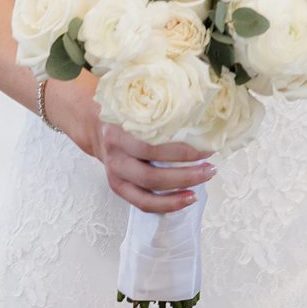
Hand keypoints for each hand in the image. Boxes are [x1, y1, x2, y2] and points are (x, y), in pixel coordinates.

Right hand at [47, 78, 210, 214]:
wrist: (95, 125)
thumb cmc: (126, 111)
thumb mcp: (138, 103)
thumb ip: (162, 109)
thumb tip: (205, 114)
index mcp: (120, 129)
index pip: (153, 146)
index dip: (182, 151)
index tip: (208, 147)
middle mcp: (115, 154)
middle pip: (152, 174)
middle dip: (186, 175)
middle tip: (211, 168)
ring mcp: (115, 173)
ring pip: (148, 190)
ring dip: (179, 191)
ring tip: (203, 182)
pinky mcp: (118, 187)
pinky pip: (143, 203)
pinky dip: (167, 204)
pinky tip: (186, 199)